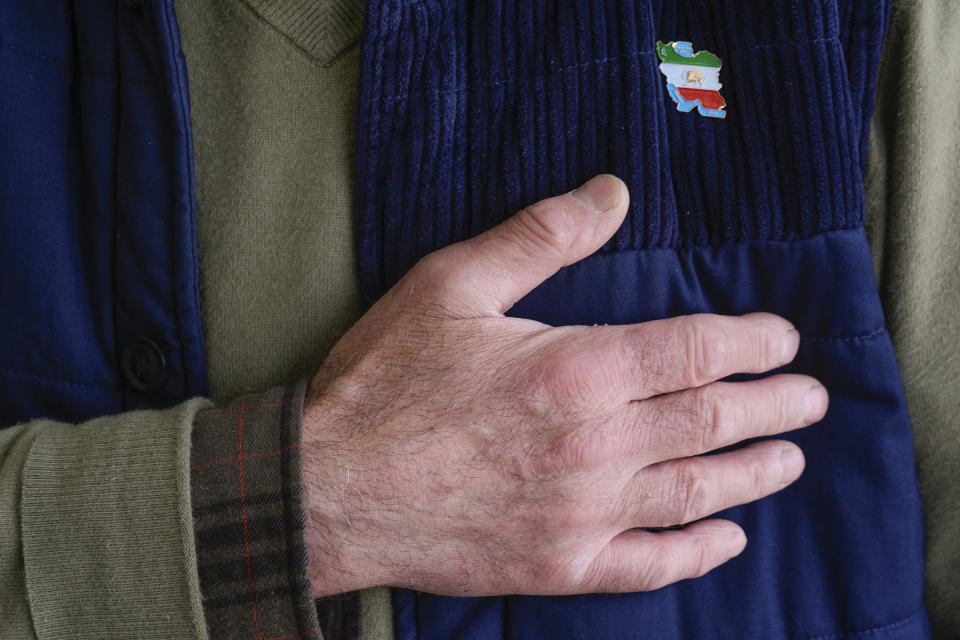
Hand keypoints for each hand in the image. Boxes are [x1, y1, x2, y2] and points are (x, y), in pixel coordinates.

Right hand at [302, 175, 826, 596]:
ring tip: (791, 461)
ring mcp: (583, 513)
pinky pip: (649, 565)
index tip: (781, 338)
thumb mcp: (452, 283)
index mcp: (577, 370)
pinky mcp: (560, 565)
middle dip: (774, 406)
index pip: (695, 350)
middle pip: (712, 419)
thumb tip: (613, 191)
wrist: (330, 487)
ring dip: (753, 473)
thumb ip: (541, 235)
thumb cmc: (385, 382)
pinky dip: (696, 554)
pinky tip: (726, 540)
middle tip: (812, 400)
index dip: (750, 341)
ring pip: (696, 491)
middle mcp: (597, 446)